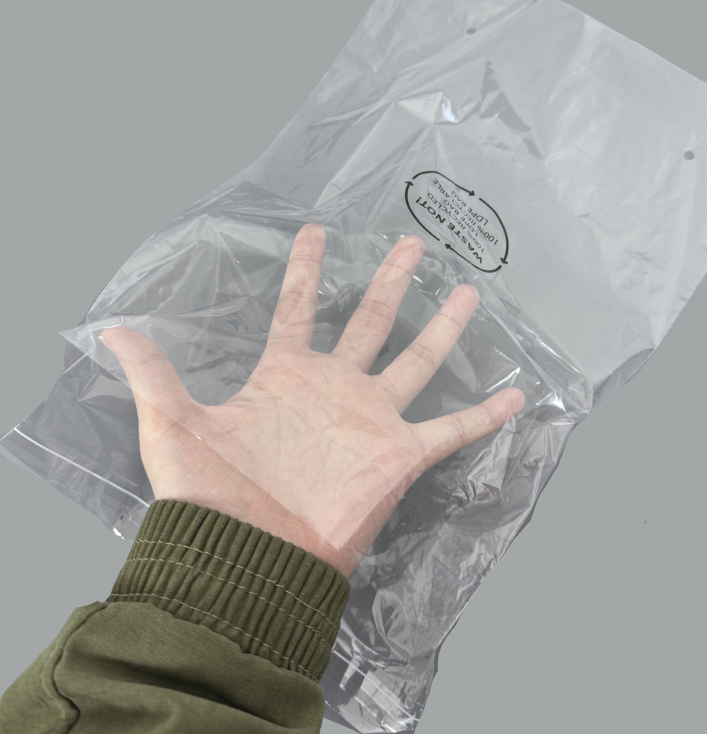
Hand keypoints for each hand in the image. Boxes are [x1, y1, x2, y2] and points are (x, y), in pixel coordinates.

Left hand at [100, 223, 524, 575]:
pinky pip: (453, 429)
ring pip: (418, 360)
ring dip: (443, 329)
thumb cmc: (212, 493)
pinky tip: (516, 393)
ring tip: (469, 293)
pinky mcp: (400, 454)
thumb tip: (110, 330)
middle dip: (390, 280)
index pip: (301, 308)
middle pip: (372, 320)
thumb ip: (151, 373)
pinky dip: (484, 414)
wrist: (250, 556)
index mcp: (286, 375)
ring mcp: (372, 418)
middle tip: (411, 243)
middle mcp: (335, 388)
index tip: (317, 230)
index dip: (307, 270)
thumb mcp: (172, 424)